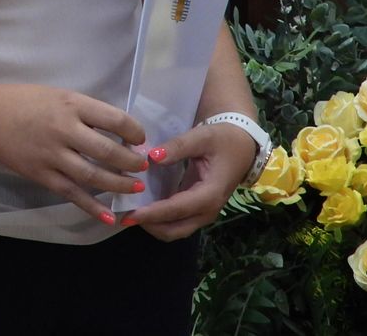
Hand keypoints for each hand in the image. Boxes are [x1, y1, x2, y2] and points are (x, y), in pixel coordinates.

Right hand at [0, 85, 148, 224]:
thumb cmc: (25, 102)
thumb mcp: (59, 95)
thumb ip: (86, 111)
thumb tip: (120, 131)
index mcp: (70, 104)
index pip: (114, 119)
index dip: (134, 132)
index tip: (139, 138)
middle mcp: (63, 130)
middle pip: (107, 151)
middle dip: (132, 162)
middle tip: (143, 166)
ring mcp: (52, 155)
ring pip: (93, 175)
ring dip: (119, 184)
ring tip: (135, 187)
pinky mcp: (42, 174)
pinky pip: (72, 193)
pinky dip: (92, 207)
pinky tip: (109, 217)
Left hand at [126, 120, 256, 240]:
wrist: (243, 145)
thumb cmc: (223, 140)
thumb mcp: (201, 137)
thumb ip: (177, 147)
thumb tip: (152, 157)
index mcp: (210, 194)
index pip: (177, 209)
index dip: (152, 213)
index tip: (130, 214)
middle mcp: (207, 210)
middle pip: (175, 229)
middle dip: (149, 225)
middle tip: (123, 214)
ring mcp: (203, 212)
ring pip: (175, 230)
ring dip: (153, 224)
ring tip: (128, 211)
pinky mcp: (197, 208)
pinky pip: (176, 221)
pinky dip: (159, 219)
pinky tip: (141, 205)